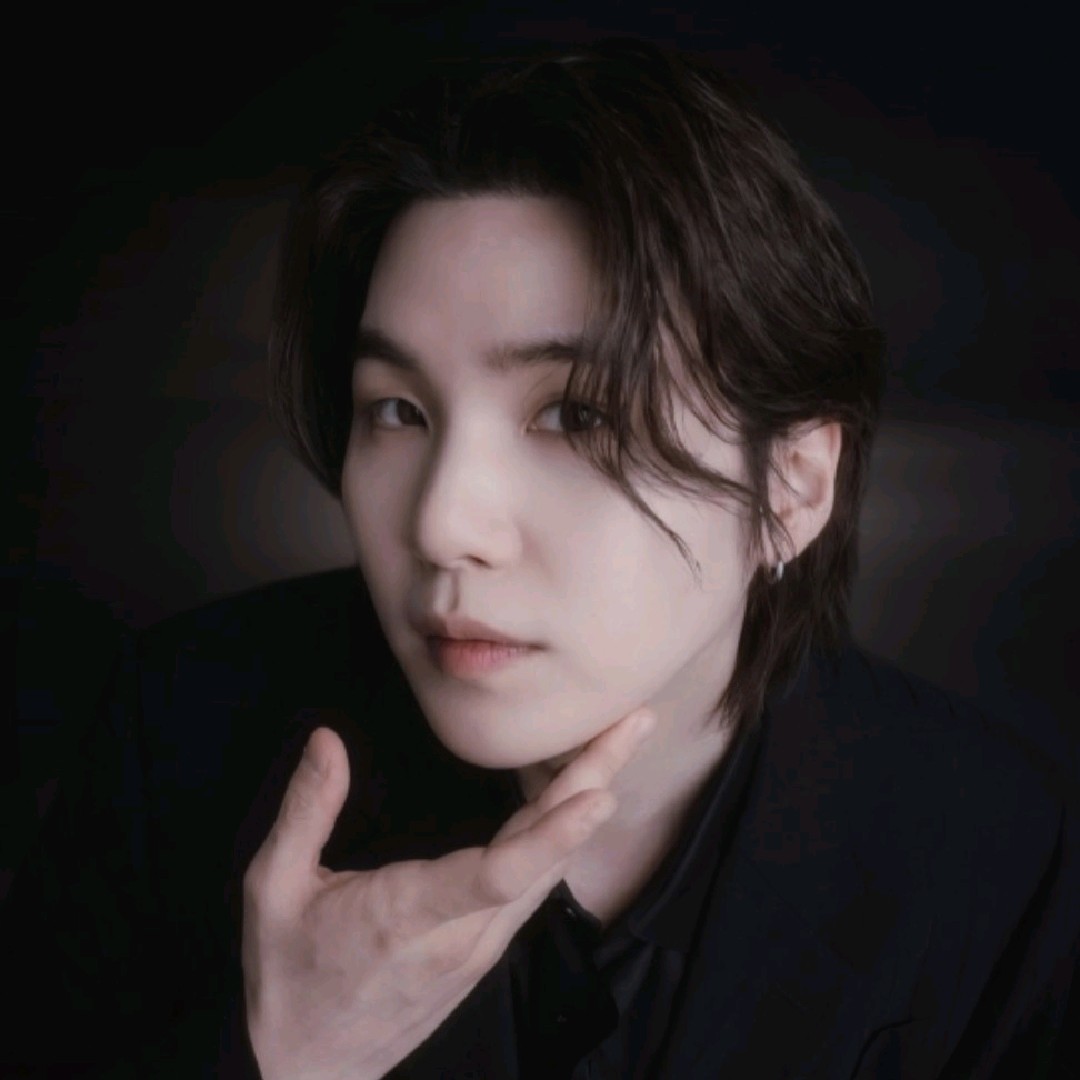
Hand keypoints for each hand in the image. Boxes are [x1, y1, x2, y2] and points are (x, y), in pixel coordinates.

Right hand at [241, 707, 656, 1079]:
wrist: (305, 1069)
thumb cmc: (286, 978)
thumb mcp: (271, 891)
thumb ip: (304, 813)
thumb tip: (327, 739)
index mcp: (408, 915)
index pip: (498, 874)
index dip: (552, 833)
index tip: (599, 793)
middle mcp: (461, 934)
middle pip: (545, 856)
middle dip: (594, 783)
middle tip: (635, 723)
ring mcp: (479, 947)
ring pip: (548, 870)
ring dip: (585, 805)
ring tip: (617, 746)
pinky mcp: (482, 951)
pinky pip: (533, 885)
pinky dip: (561, 834)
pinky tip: (574, 797)